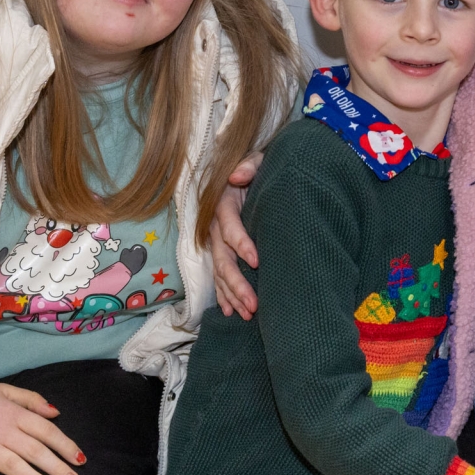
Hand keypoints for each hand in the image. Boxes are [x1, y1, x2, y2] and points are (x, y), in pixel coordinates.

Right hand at [0, 384, 84, 474]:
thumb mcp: (3, 391)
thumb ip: (31, 399)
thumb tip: (56, 412)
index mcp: (12, 414)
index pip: (46, 430)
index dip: (65, 445)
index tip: (80, 459)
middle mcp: (0, 431)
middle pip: (34, 450)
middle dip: (56, 467)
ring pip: (12, 465)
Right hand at [208, 153, 263, 317]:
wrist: (251, 176)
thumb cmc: (259, 169)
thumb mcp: (258, 160)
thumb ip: (250, 165)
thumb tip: (236, 175)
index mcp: (223, 204)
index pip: (229, 226)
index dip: (241, 243)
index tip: (257, 260)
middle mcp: (215, 227)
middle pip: (222, 258)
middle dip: (237, 283)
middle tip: (254, 304)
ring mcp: (216, 242)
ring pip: (220, 272)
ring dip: (232, 295)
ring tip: (248, 314)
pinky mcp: (221, 252)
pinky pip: (219, 277)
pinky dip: (225, 295)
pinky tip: (232, 311)